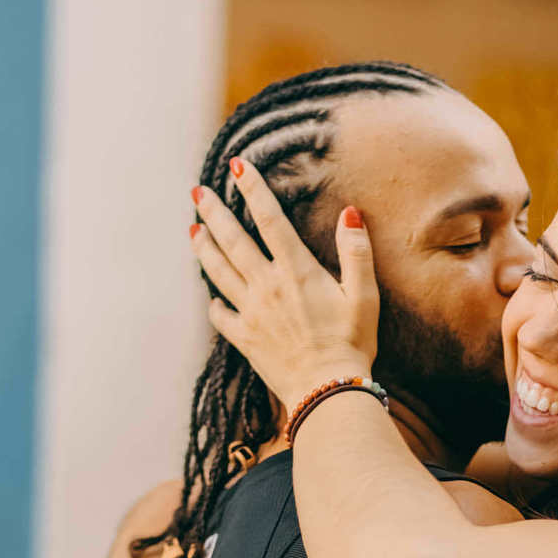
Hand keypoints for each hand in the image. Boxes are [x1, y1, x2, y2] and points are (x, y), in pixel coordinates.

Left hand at [189, 165, 378, 408]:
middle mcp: (266, 286)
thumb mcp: (365, 295)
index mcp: (296, 271)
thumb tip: (350, 213)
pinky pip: (220, 315)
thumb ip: (356, 252)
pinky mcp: (244, 338)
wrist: (327, 391)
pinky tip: (212, 295)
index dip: (252, 189)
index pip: (269, 219)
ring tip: (193, 229)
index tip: (237, 166)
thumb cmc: (352, 343)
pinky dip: (213, 303)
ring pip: (218, 272)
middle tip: (198, 191)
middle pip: (232, 240)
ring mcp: (250, 312)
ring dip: (203, 248)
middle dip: (214, 212)